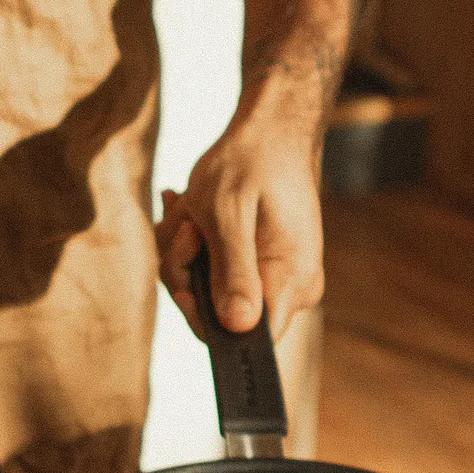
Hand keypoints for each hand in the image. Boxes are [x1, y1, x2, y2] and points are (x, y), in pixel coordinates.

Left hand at [156, 112, 323, 340]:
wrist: (270, 131)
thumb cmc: (251, 162)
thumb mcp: (229, 212)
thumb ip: (232, 271)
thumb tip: (237, 327)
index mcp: (291, 282)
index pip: (249, 341)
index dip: (206, 323)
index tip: (184, 286)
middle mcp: (288, 290)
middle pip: (218, 318)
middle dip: (185, 273)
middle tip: (186, 227)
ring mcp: (271, 281)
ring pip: (204, 294)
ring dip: (181, 252)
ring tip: (188, 209)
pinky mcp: (254, 269)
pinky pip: (208, 275)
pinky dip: (188, 245)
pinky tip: (189, 212)